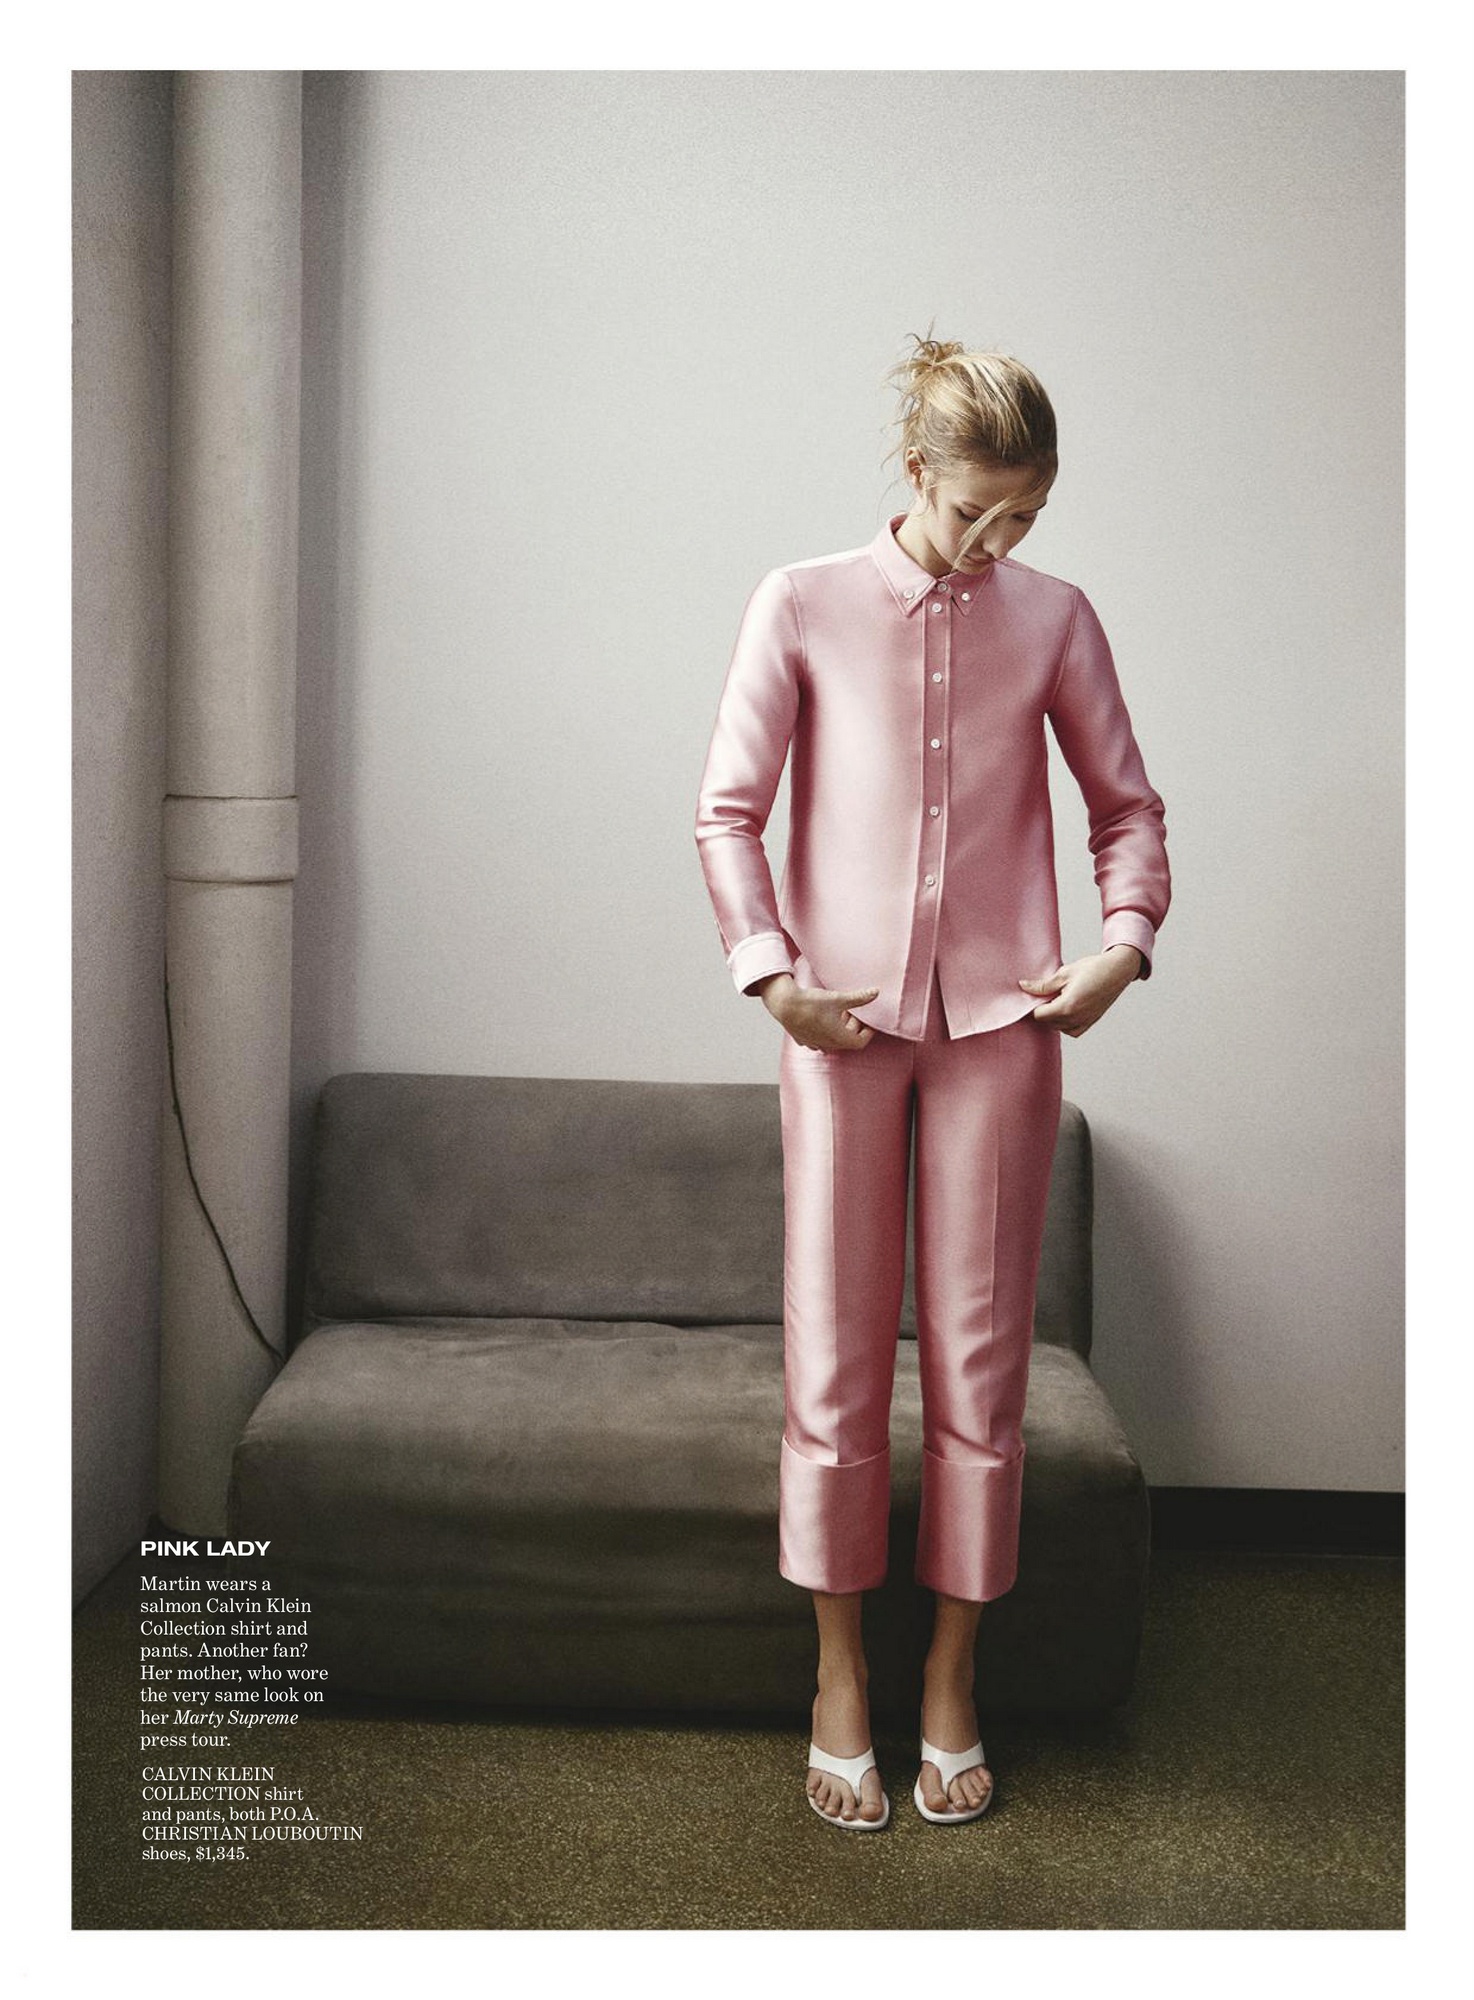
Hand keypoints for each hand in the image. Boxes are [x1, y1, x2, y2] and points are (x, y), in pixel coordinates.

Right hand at [755, 974, 880, 1051]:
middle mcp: (827, 1045)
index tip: (868, 1021)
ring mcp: (814, 1043)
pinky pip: (818, 1040)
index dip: (868, 1032)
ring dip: (839, 1029)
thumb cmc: (811, 1003)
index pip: (860, 1042)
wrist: (784, 1004)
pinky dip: (825, 1031)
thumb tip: (875, 992)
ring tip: (838, 1012)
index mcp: (838, 1038)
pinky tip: (822, 1017)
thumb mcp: (838, 998)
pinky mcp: (803, 1039)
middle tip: (853, 1012)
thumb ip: (858, 998)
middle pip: (847, 1040)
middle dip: (853, 1027)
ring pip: (833, 1041)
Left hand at [1018, 946, 1140, 1036]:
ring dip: (1054, 1016)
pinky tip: (1067, 1007)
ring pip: (1058, 1027)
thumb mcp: (1063, 974)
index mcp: (1067, 1007)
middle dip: (1043, 1010)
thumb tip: (1023, 986)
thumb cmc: (1092, 969)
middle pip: (1047, 1022)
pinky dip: (1065, 1023)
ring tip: (1060, 998)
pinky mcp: (1090, 1022)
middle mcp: (1075, 1019)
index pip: (1038, 1015)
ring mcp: (1084, 1022)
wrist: (1117, 970)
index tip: (1035, 994)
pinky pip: (1071, 1030)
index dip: (1033, 1005)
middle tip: (1049, 993)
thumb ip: (1042, 985)